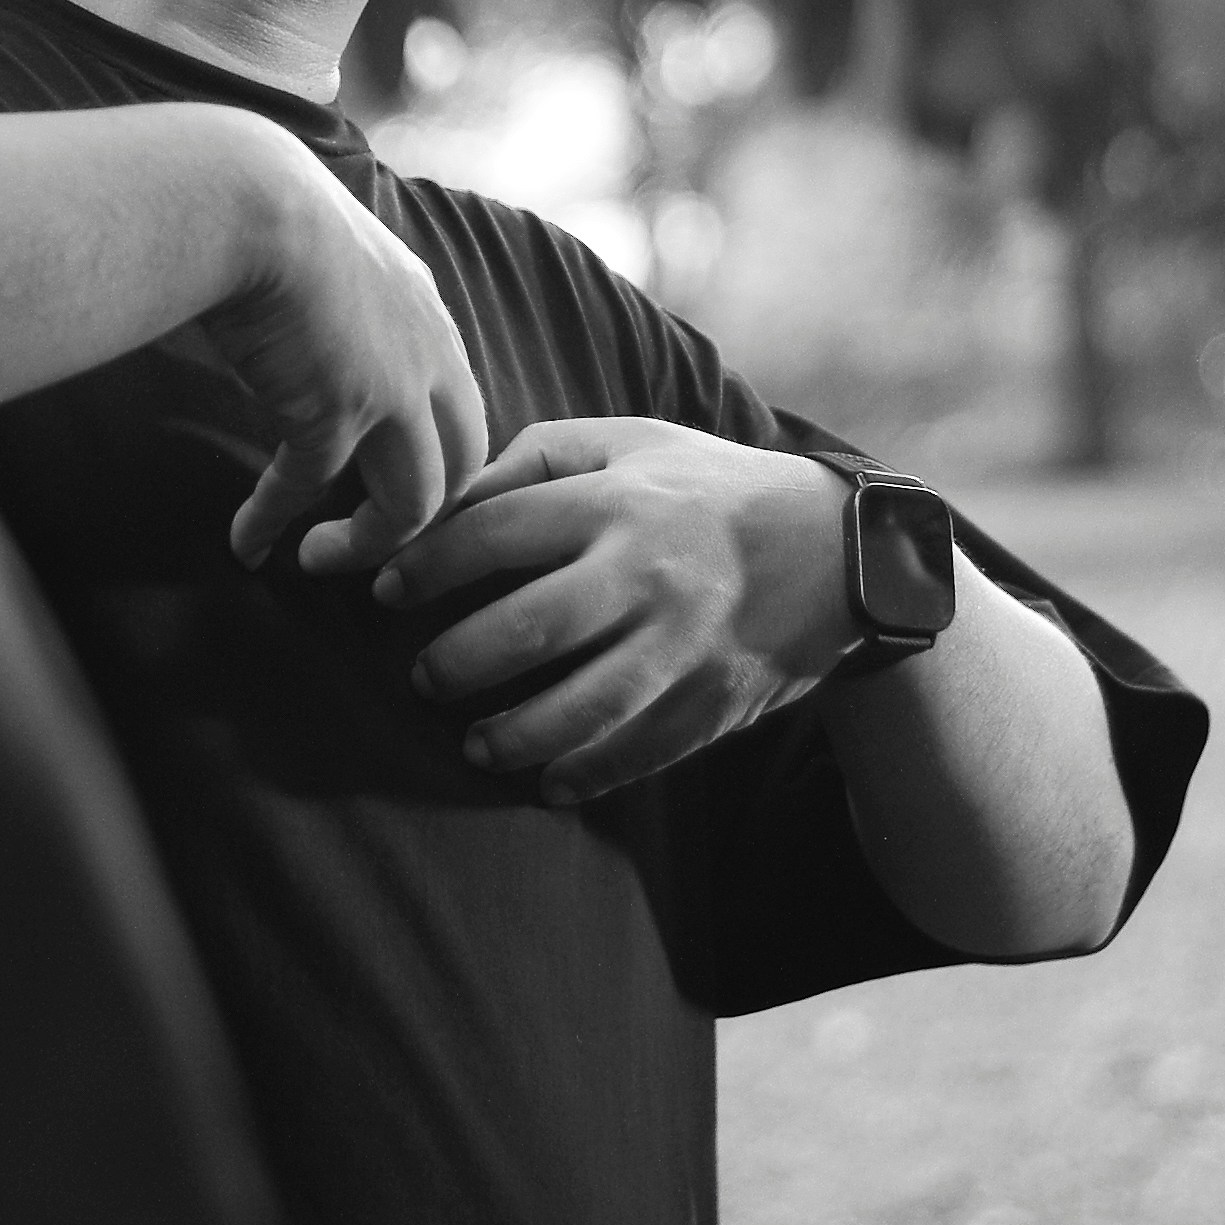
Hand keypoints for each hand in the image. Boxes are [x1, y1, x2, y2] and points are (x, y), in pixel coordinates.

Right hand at [202, 130, 491, 564]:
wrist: (248, 200)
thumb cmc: (269, 210)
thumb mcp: (335, 256)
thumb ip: (341, 305)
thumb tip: (305, 336)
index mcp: (428, 315)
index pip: (457, 407)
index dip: (432, 456)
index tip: (388, 484)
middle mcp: (428, 355)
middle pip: (463, 464)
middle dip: (425, 513)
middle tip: (376, 541)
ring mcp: (393, 390)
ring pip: (415, 502)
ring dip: (368, 542)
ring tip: (320, 560)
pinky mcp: (338, 414)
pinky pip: (309, 491)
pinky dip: (273, 524)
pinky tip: (247, 546)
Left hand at [327, 419, 849, 798]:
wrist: (841, 552)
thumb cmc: (709, 490)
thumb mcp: (632, 442)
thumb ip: (537, 459)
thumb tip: (450, 501)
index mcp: (617, 501)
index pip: (491, 533)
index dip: (423, 565)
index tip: (384, 589)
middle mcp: (647, 574)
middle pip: (524, 631)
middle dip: (454, 663)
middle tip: (424, 676)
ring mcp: (682, 646)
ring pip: (577, 710)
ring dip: (510, 737)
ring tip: (476, 743)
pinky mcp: (712, 702)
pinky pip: (635, 754)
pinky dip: (584, 775)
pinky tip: (547, 781)